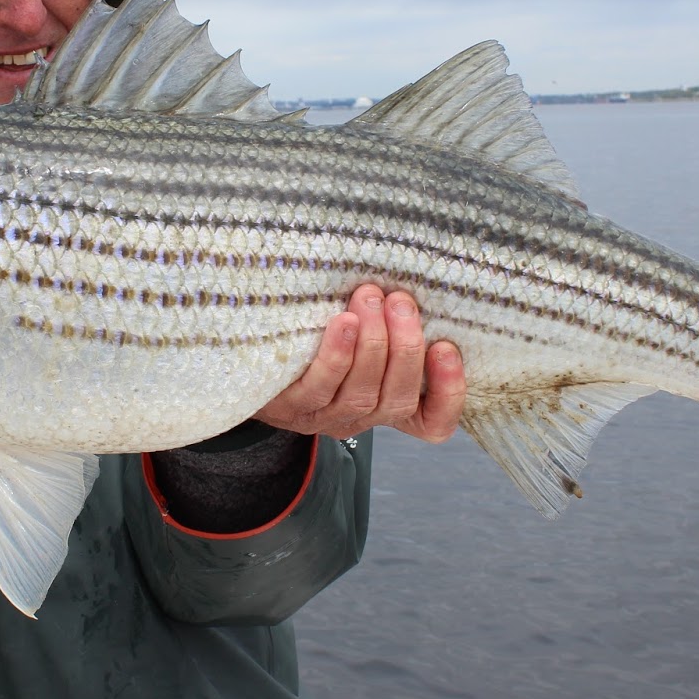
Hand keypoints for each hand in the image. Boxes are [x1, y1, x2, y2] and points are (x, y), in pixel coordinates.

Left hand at [255, 284, 465, 442]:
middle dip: (406, 348)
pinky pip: (321, 386)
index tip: (446, 347)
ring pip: (363, 393)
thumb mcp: (361, 334)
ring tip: (371, 298)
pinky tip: (342, 322)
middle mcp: (363, 417)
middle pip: (398, 399)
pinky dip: (337, 354)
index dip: (449, 393)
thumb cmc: (318, 337)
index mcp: (388, 403)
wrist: (249, 361)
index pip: (433, 422)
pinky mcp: (293, 406)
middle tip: (401, 302)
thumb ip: (388, 322)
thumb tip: (411, 276)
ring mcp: (327, 416)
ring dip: (373, 344)